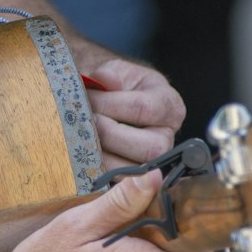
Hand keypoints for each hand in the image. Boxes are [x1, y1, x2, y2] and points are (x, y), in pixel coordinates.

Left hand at [83, 56, 184, 171]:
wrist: (113, 102)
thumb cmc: (119, 86)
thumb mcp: (117, 72)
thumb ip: (110, 73)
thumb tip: (105, 80)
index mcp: (169, 106)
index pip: (143, 109)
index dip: (110, 104)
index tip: (87, 97)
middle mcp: (168, 136)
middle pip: (148, 147)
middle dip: (109, 134)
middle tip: (85, 121)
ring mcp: (155, 160)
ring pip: (134, 168)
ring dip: (102, 153)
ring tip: (81, 136)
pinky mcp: (136, 176)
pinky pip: (118, 180)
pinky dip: (97, 167)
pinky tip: (82, 151)